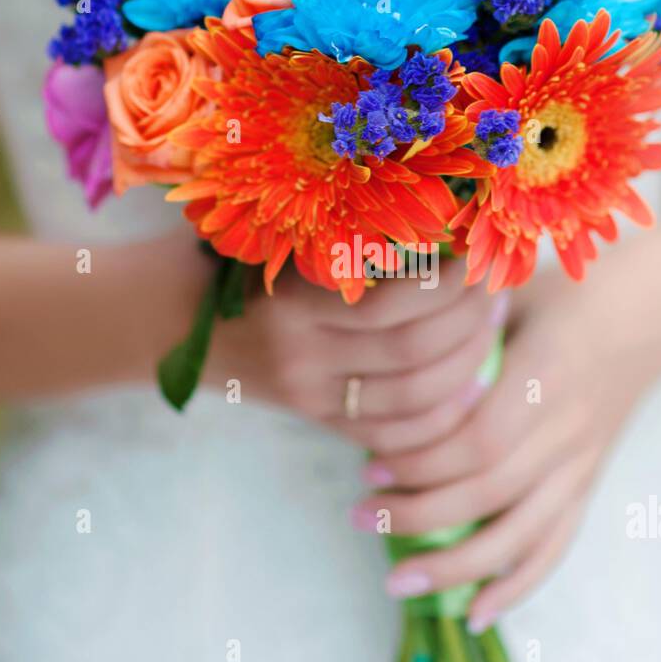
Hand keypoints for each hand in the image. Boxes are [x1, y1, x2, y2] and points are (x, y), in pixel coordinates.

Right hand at [206, 255, 509, 452]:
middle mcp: (301, 353)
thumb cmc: (234, 256)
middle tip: (496, 295)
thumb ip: (352, 240)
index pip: (397, 301)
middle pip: (415, 351)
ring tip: (490, 333)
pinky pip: (393, 433)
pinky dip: (439, 416)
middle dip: (471, 324)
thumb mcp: (282, 237)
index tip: (480, 258)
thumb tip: (450, 227)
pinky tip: (467, 388)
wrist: (164, 317)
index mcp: (296, 298)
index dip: (452, 285)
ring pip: (414, 398)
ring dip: (468, 367)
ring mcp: (308, 393)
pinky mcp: (313, 417)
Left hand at [356, 249, 660, 628]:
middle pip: (492, 492)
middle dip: (419, 517)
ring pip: (522, 533)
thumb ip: (456, 325)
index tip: (371, 465)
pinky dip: (518, 585)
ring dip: (457, 567)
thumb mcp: (510, 290)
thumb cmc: (560, 294)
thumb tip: (383, 350)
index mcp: (545, 373)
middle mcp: (570, 426)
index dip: (424, 461)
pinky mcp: (588, 485)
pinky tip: (475, 614)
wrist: (649, 313)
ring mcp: (583, 463)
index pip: (481, 439)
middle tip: (359, 518)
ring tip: (397, 582)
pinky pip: (557, 546)